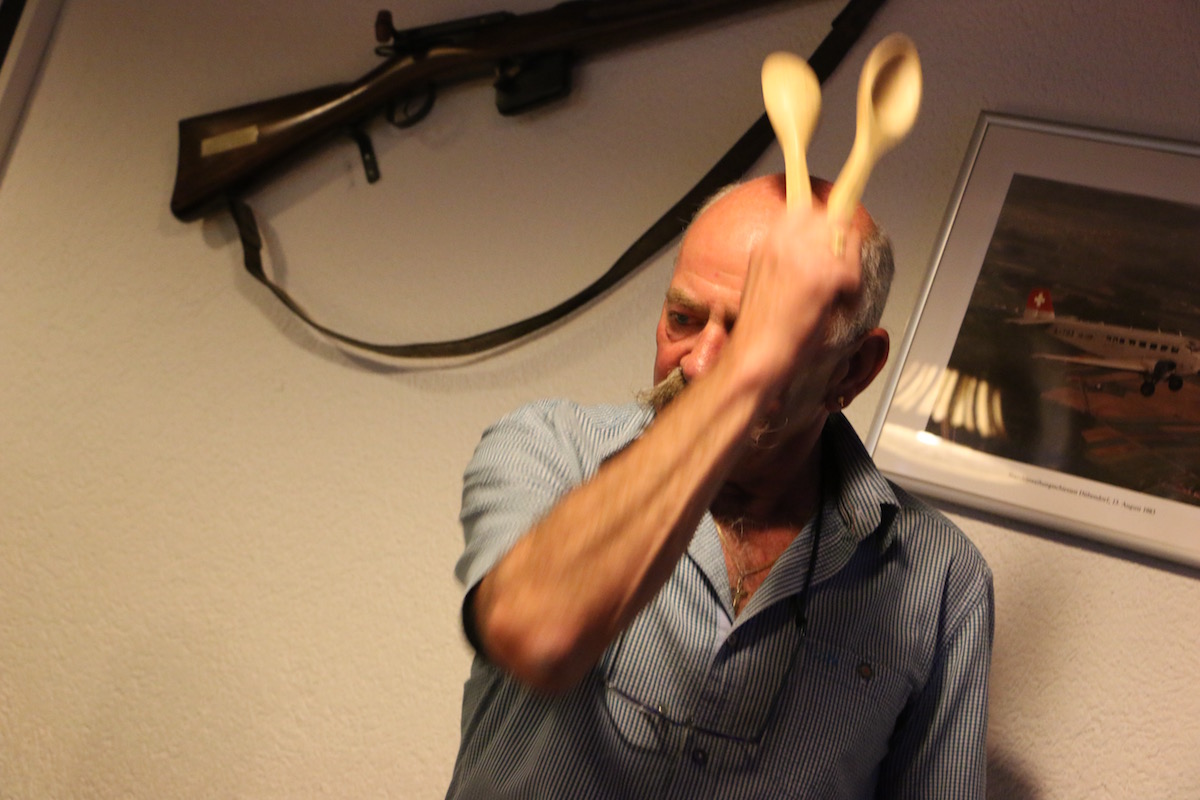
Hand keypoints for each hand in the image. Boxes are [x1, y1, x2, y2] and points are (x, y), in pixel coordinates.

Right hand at [729, 205, 862, 389]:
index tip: (833, 236)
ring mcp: (804, 256)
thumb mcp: (767, 281)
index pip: (806, 208)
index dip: (824, 223)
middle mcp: (784, 241)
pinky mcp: (823, 276)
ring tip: (837, 293)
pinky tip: (838, 306)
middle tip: (839, 271)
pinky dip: (852, 293)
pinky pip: (854, 270)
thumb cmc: (762, 329)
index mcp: (768, 241)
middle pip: (831, 217)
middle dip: (841, 241)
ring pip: (847, 240)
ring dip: (848, 266)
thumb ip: (789, 258)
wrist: (755, 356)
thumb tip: (819, 249)